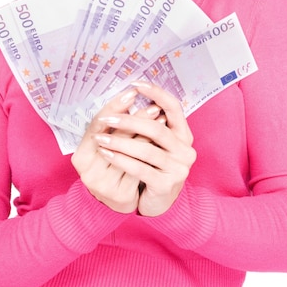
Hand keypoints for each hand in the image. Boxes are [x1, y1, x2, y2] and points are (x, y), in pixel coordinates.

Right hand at [71, 87, 158, 212]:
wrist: (111, 205)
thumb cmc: (107, 169)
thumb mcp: (99, 150)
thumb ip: (108, 130)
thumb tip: (128, 100)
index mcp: (80, 157)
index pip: (96, 125)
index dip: (114, 107)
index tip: (131, 93)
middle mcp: (89, 172)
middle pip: (115, 137)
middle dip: (136, 118)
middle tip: (152, 104)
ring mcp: (105, 184)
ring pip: (130, 151)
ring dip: (147, 132)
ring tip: (160, 117)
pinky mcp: (122, 194)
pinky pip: (140, 166)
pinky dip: (151, 149)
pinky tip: (161, 138)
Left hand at [92, 81, 196, 216]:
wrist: (159, 202)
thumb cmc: (154, 166)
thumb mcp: (155, 143)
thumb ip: (149, 123)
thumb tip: (129, 96)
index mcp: (184, 134)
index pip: (174, 107)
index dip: (156, 93)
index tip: (135, 84)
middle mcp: (186, 150)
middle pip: (156, 129)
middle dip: (129, 122)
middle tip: (106, 119)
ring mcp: (179, 168)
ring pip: (146, 150)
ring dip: (119, 142)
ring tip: (100, 139)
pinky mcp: (166, 185)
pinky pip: (140, 169)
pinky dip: (121, 160)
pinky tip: (107, 154)